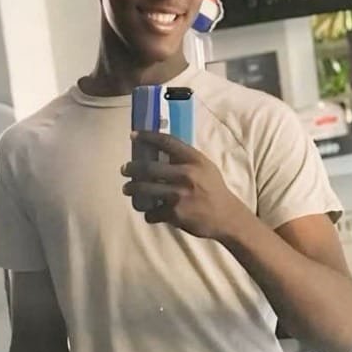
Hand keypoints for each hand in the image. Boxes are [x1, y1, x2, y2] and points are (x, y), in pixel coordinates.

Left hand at [122, 131, 245, 240]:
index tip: (133, 135)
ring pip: (145, 190)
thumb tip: (160, 149)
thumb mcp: (205, 167)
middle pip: (148, 168)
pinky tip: (151, 212)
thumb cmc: (213, 189)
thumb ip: (185, 159)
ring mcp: (179, 195)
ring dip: (132, 189)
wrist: (226, 216)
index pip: (166, 142)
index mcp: (194, 159)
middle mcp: (186, 174)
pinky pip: (152, 212)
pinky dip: (149, 213)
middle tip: (124, 169)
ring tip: (128, 190)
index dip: (147, 136)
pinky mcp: (175, 213)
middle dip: (131, 168)